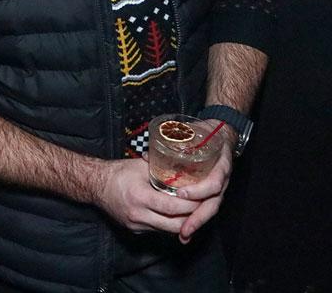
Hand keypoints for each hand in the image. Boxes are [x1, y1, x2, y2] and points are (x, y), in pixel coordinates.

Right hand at [94, 157, 198, 232]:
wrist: (96, 185)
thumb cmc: (118, 172)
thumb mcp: (141, 166)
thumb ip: (163, 169)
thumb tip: (184, 167)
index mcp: (140, 197)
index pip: (173, 207)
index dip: (191, 205)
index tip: (203, 198)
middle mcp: (138, 215)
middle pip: (175, 225)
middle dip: (192, 218)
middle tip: (203, 208)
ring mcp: (137, 225)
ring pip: (168, 230)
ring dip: (183, 223)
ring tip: (193, 212)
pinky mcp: (135, 230)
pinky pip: (159, 230)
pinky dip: (169, 223)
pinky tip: (175, 215)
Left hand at [176, 125, 233, 242]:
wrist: (221, 132)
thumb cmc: (205, 132)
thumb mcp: (193, 134)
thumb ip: (173, 143)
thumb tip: (146, 156)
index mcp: (219, 164)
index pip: (214, 182)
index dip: (199, 191)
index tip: (182, 195)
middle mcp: (222, 178)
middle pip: (213, 203)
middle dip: (198, 217)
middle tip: (183, 228)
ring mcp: (220, 186)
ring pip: (210, 210)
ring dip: (197, 223)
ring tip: (184, 235)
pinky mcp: (215, 192)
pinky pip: (208, 208)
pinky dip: (197, 220)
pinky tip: (186, 232)